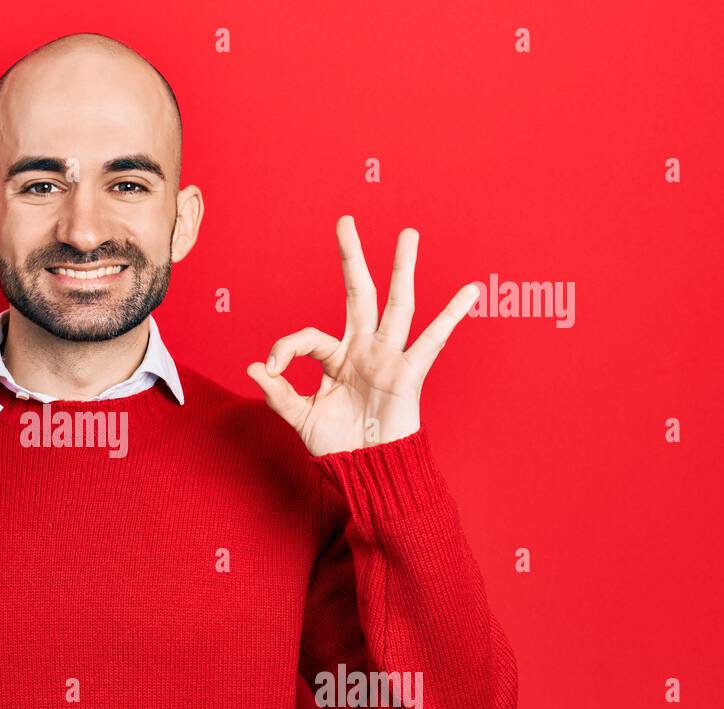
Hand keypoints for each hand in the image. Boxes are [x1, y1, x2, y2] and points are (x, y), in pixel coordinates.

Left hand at [246, 215, 480, 455]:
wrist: (367, 471)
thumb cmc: (338, 446)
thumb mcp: (301, 418)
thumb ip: (278, 393)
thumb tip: (254, 367)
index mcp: (336, 358)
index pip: (308, 337)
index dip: (286, 348)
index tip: (273, 369)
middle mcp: (364, 349)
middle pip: (359, 294)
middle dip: (351, 258)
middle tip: (345, 221)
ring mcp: (388, 358)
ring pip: (397, 305)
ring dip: (402, 269)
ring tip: (409, 234)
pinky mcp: (409, 374)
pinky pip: (433, 341)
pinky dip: (451, 316)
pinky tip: (469, 291)